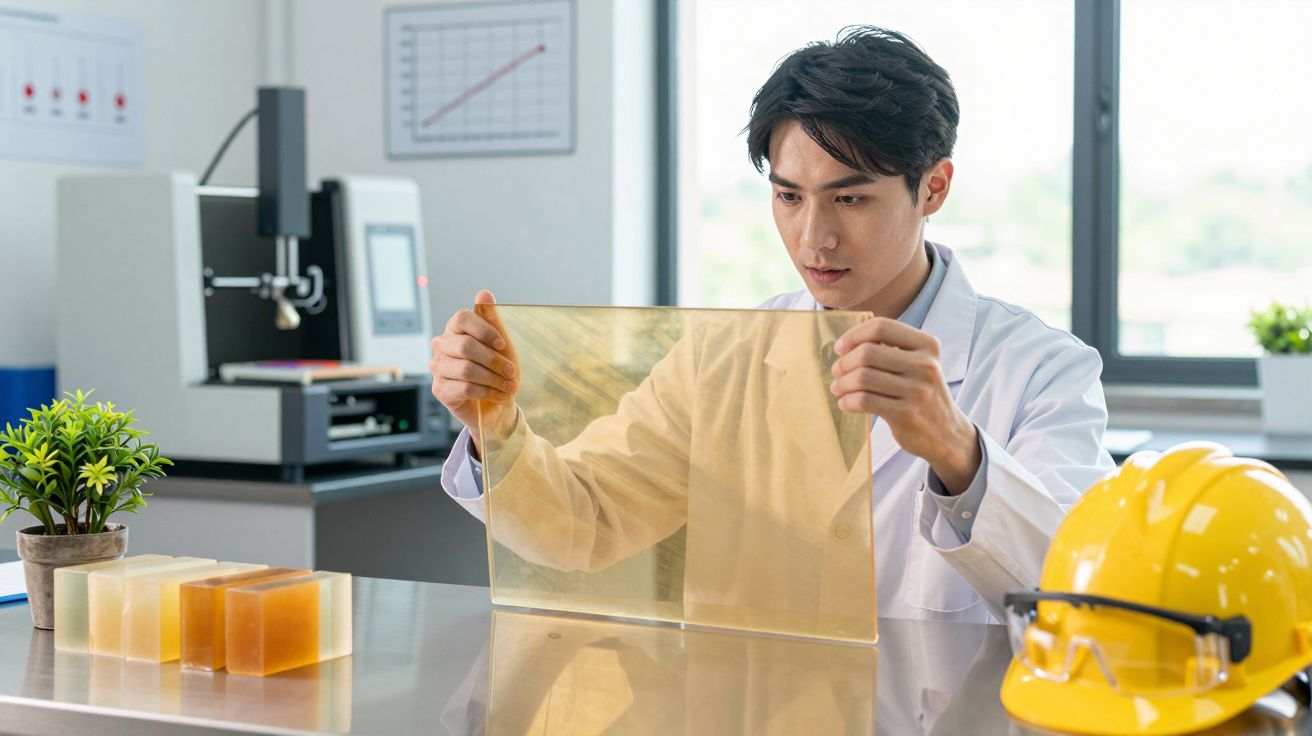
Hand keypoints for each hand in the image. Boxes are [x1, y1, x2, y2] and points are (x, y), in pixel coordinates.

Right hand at [430, 290, 519, 454]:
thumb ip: (492, 319)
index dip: (484, 330)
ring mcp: (438, 368)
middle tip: (512, 371)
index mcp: (454, 329)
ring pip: (466, 369)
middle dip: (494, 360)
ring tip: (509, 385)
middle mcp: (441, 346)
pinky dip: (487, 391)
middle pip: (465, 346)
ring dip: (493, 379)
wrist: (495, 404)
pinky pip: (465, 388)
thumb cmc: (496, 369)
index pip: (461, 318)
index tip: (502, 344)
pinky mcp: (440, 390)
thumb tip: (484, 293)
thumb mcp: (500, 344)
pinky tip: (499, 395)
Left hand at [830, 317, 980, 493]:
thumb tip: (848, 340)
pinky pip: (864, 400)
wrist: (947, 433)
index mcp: (927, 345)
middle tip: (837, 371)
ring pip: (862, 377)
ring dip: (842, 383)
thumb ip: (891, 348)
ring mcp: (917, 390)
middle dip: (844, 362)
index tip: (841, 347)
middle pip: (867, 352)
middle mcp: (925, 365)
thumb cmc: (921, 393)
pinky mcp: (906, 414)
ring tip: (838, 388)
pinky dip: (847, 401)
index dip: (854, 335)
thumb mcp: (918, 364)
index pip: (881, 327)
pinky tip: (846, 403)